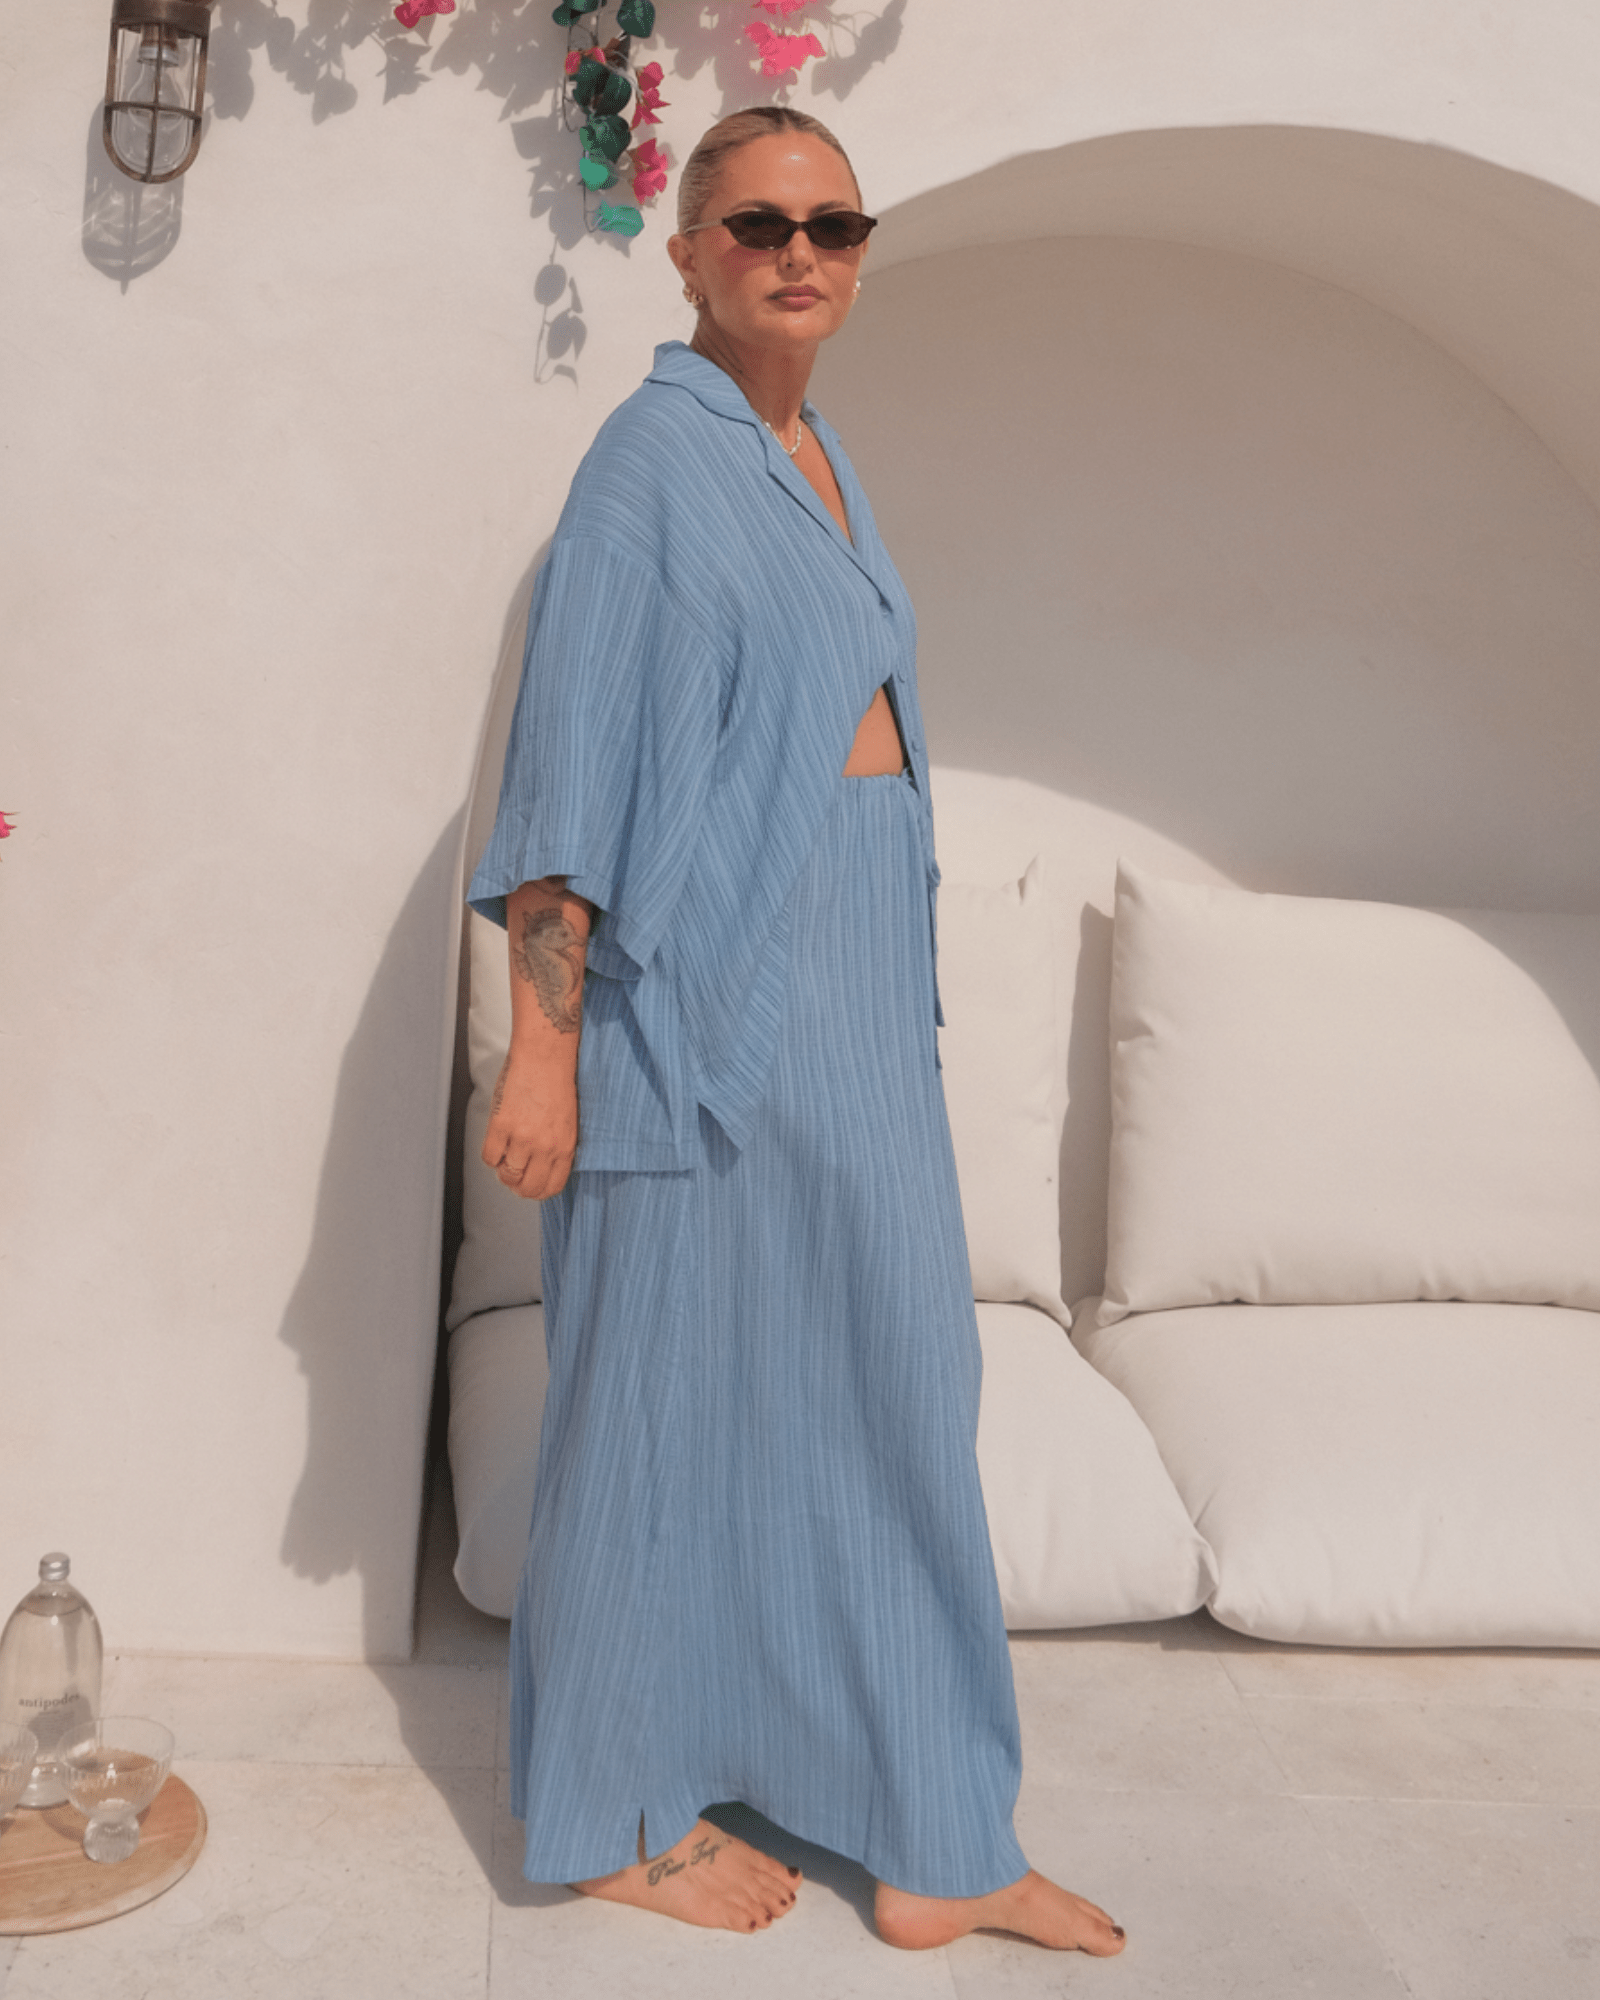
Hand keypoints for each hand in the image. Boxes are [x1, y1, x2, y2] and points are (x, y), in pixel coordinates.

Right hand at [482, 1049, 577, 1200]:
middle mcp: (545, 1147)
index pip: (552, 1186)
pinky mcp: (501, 1125)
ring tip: (505, 1158)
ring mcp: (522, 1137)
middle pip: (528, 1187)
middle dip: (519, 1187)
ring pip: (507, 1175)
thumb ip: (557, 1146)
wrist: (545, 1056)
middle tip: (513, 1178)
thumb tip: (542, 1168)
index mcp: (566, 1146)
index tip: (530, 1187)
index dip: (538, 1192)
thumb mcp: (568, 1121)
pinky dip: (491, 1156)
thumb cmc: (557, 1083)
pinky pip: (490, 1157)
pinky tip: (497, 1144)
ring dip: (504, 1171)